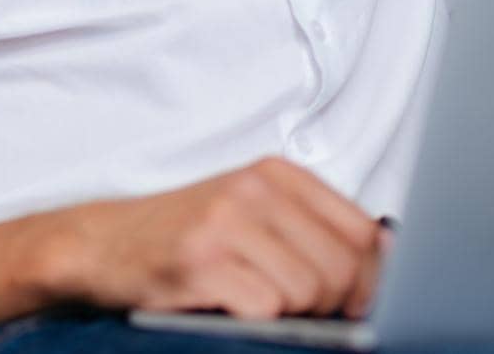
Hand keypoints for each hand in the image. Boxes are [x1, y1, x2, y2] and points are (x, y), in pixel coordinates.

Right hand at [38, 155, 389, 319]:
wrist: (102, 244)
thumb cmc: (187, 236)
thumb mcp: (254, 213)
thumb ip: (316, 227)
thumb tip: (391, 257)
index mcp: (277, 174)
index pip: (364, 232)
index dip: (371, 280)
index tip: (355, 302)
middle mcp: (254, 189)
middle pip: (342, 267)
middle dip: (332, 304)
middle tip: (299, 311)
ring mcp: (226, 222)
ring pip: (309, 290)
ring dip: (292, 314)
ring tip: (258, 304)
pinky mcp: (201, 260)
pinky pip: (266, 308)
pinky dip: (257, 320)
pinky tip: (231, 307)